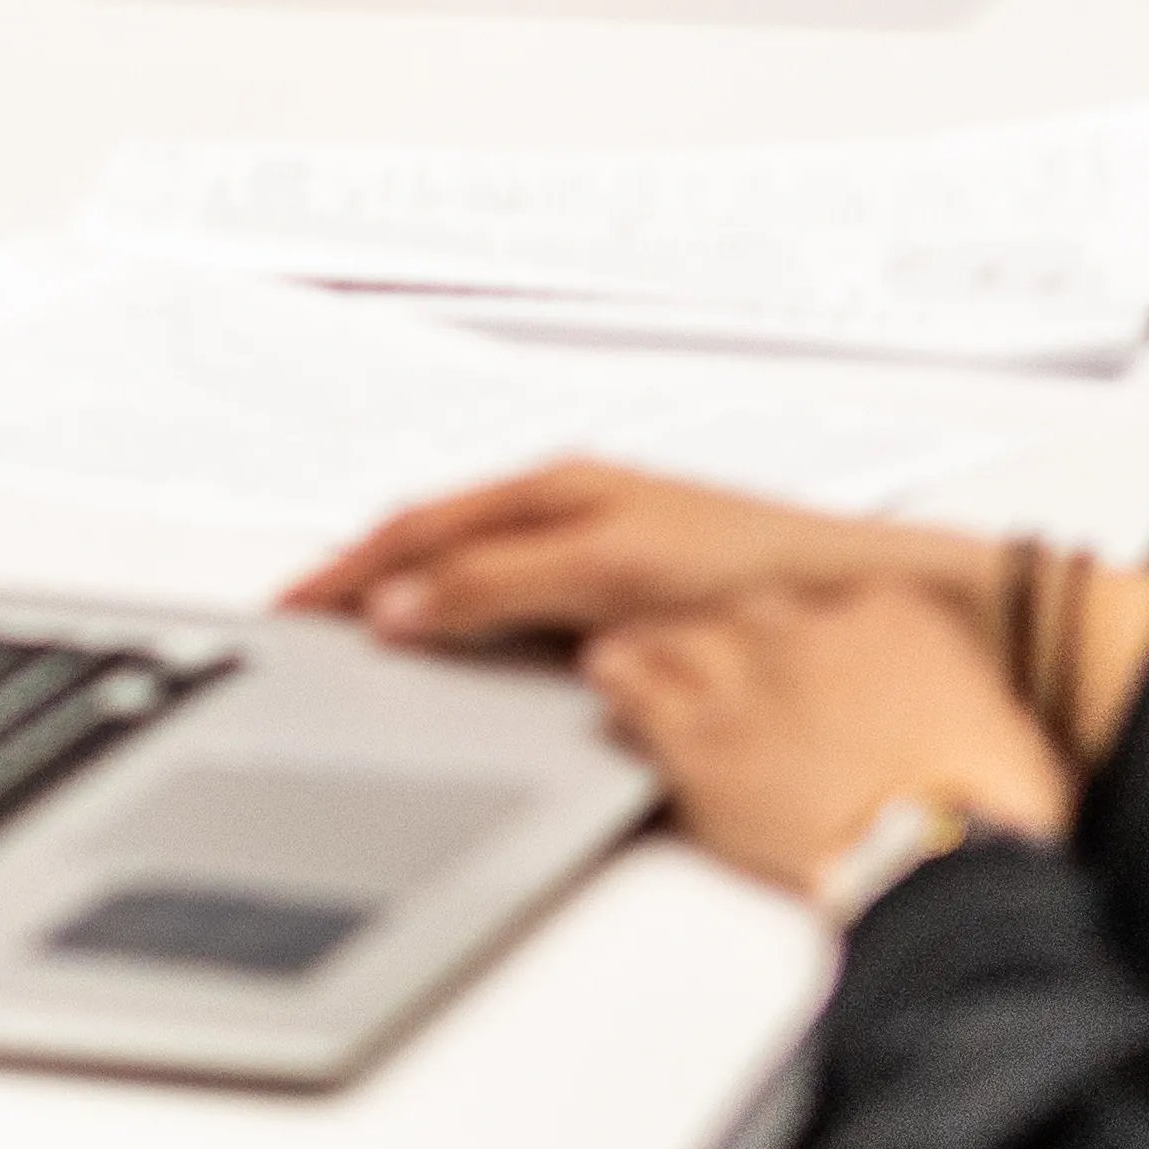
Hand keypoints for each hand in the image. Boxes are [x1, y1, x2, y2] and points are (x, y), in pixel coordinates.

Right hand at [288, 456, 996, 653]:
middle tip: (302, 624)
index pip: (416, 528)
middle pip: (434, 543)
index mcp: (554, 490)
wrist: (860, 603)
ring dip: (411, 598)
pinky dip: (465, 624)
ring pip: (472, 574)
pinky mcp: (625, 601)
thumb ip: (496, 584)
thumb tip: (398, 606)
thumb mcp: (604, 573)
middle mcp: (570, 512)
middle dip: (362, 576)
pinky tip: (463, 658)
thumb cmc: (754, 571)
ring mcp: (595, 554)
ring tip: (359, 638)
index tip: (288, 609)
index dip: (345, 570)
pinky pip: (515, 607)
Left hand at [585, 583, 1076, 891]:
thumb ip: (916, 661)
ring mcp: (745, 683)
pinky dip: (620, 688)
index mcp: (881, 610)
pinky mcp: (701, 745)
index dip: (784, 624)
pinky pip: (635, 698)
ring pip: (671, 637)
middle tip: (693, 640)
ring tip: (627, 646)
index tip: (775, 641)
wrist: (950, 857)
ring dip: (651, 643)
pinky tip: (609, 683)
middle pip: (731, 606)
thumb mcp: (974, 694)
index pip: (808, 592)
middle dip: (710, 626)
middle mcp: (804, 631)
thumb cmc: (978, 795)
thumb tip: (893, 673)